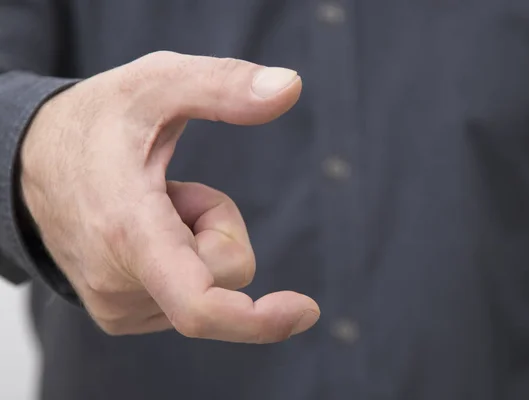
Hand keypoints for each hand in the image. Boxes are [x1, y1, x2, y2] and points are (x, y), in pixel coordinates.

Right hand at [19, 51, 319, 342]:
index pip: (198, 304)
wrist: (32, 161)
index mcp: (130, 232)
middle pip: (226, 274)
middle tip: (172, 188)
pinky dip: (182, 259)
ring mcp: (118, 305)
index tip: (304, 310)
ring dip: (196, 242)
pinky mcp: (121, 314)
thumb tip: (291, 87)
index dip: (257, 319)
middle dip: (219, 226)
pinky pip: (188, 297)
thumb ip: (223, 85)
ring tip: (149, 205)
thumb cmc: (98, 120)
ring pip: (209, 286)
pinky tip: (145, 228)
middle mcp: (119, 284)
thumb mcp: (158, 83)